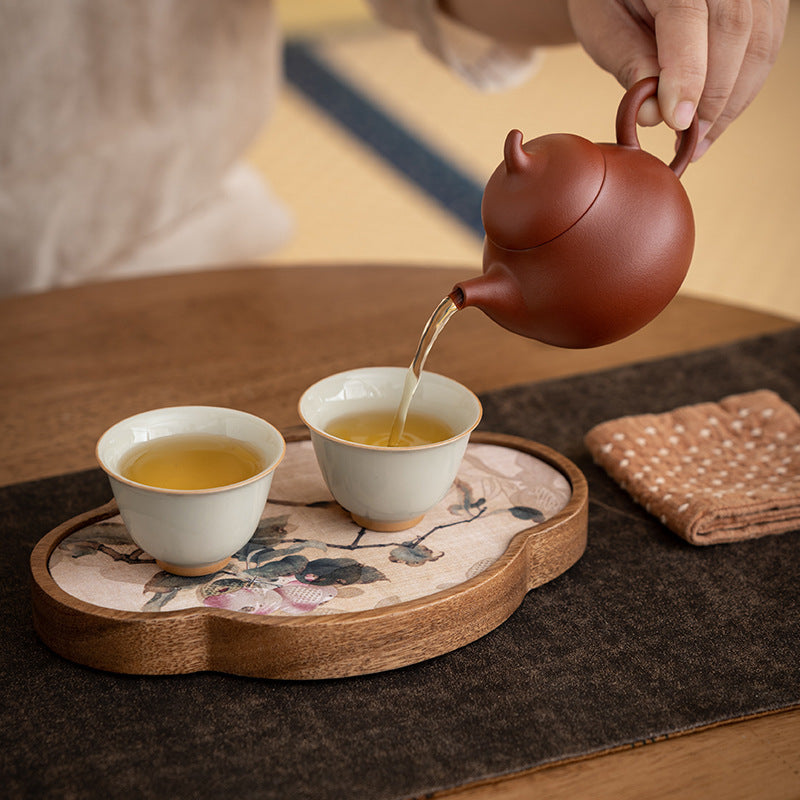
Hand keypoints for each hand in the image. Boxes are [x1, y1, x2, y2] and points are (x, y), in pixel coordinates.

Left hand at [566, 0, 788, 157]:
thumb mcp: (602, 26)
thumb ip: (628, 62)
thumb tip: (654, 115)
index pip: (688, 19)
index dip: (687, 77)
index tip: (676, 124)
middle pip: (734, 33)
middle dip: (713, 99)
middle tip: (687, 142)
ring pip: (759, 45)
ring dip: (732, 101)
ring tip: (700, 137)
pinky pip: (767, 45)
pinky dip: (744, 86)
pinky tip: (716, 115)